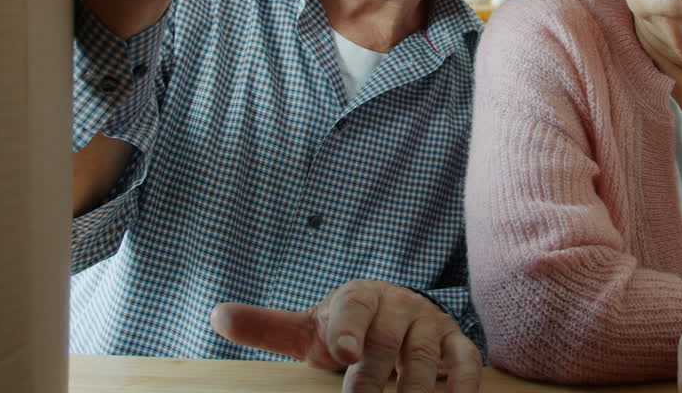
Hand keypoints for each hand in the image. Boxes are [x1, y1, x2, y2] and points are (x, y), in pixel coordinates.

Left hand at [210, 280, 481, 392]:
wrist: (396, 314)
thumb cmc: (348, 329)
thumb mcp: (309, 329)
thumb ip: (267, 327)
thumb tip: (215, 315)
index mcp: (358, 297)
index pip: (353, 307)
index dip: (347, 327)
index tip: (340, 351)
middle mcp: (397, 306)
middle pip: (385, 342)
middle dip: (373, 376)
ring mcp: (429, 324)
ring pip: (424, 357)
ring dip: (414, 389)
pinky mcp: (456, 343)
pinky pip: (466, 361)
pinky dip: (462, 383)